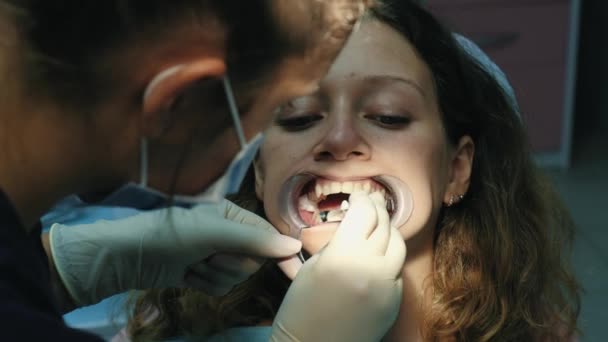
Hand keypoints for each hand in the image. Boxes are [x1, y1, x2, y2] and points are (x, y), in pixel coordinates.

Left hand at [49, 199, 300, 305]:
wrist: (129, 257)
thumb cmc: (172, 235)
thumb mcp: (214, 233)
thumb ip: (254, 240)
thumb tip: (293, 245)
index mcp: (234, 216)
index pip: (268, 236)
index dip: (282, 254)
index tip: (296, 272)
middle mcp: (229, 235)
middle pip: (253, 261)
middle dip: (231, 263)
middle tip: (209, 255)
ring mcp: (216, 256)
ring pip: (237, 277)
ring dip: (214, 274)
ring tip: (193, 263)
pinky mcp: (205, 275)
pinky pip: (221, 288)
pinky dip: (204, 284)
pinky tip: (188, 274)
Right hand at [270, 192, 406, 341]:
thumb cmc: (301, 309)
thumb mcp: (312, 267)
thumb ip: (336, 243)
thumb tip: (353, 225)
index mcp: (343, 256)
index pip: (364, 212)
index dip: (362, 199)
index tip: (357, 197)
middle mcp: (370, 268)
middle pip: (384, 224)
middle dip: (376, 210)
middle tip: (368, 205)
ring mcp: (386, 286)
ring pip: (399, 245)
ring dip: (388, 231)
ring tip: (377, 228)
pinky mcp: (394, 302)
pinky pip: (397, 271)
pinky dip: (388, 260)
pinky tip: (375, 260)